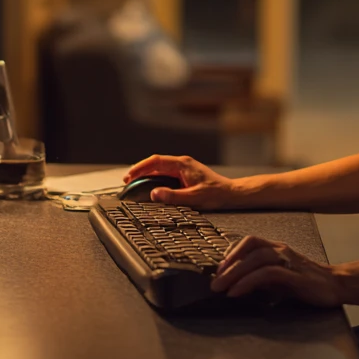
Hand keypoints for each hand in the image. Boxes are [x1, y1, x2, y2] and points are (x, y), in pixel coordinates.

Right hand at [123, 154, 240, 209]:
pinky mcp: (184, 174)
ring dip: (146, 174)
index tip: (129, 176)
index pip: (156, 161)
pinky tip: (150, 185)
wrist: (231, 193)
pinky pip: (165, 173)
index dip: (140, 168)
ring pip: (160, 168)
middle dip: (140, 170)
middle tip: (127, 181)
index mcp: (182, 164)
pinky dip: (154, 178)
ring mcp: (183, 168)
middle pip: (155, 163)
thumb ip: (173, 196)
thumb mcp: (194, 197)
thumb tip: (154, 194)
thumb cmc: (216, 194)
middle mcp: (181, 163)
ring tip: (134, 183)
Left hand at [209, 235, 343, 306]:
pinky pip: (267, 274)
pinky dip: (249, 282)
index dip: (232, 252)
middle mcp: (281, 250)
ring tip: (222, 287)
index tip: (219, 269)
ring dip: (235, 273)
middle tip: (214, 281)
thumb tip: (238, 283)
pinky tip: (238, 292)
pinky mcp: (294, 275)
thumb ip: (261, 277)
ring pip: (256, 259)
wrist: (335, 285)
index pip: (250, 241)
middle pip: (249, 249)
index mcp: (277, 248)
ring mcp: (288, 260)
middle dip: (228, 265)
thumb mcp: (280, 277)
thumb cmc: (307, 282)